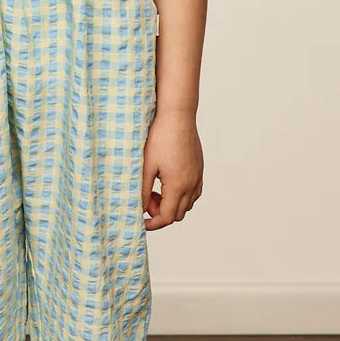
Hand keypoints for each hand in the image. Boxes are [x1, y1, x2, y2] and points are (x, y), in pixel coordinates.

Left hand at [141, 108, 202, 229]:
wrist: (178, 116)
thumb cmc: (160, 138)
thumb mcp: (146, 166)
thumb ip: (142, 190)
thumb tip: (139, 209)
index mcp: (177, 186)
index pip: (167, 217)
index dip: (153, 224)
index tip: (141, 222)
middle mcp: (191, 184)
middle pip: (178, 214)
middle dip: (161, 213)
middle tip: (147, 198)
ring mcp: (198, 177)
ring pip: (188, 204)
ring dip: (172, 204)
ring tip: (156, 189)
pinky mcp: (199, 169)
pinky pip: (194, 192)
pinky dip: (182, 195)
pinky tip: (168, 183)